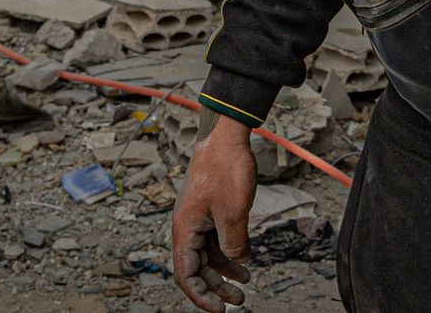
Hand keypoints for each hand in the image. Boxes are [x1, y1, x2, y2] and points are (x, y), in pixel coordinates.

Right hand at [171, 115, 256, 309]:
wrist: (226, 135)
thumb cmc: (225, 168)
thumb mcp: (234, 212)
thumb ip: (234, 243)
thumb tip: (238, 262)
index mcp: (184, 230)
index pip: (186, 274)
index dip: (201, 296)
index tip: (220, 309)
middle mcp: (187, 227)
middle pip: (197, 268)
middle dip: (216, 286)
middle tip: (239, 300)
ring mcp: (198, 218)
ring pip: (207, 254)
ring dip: (224, 270)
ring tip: (245, 283)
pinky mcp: (209, 209)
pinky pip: (215, 239)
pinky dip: (229, 251)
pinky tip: (245, 259)